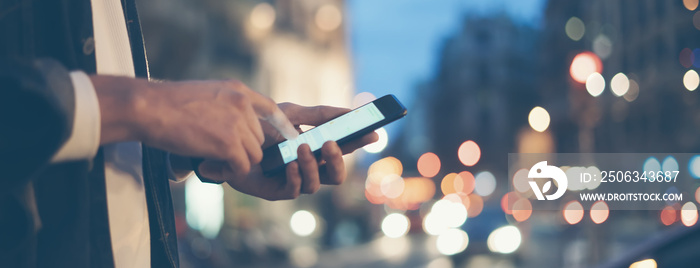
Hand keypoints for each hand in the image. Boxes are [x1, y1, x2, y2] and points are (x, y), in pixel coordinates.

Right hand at [92, 76, 297, 174]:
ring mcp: (237, 123)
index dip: (282, 125)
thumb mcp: (203, 94)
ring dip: (235, 163)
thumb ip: (222, 106)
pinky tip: (209, 168)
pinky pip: (242, 167)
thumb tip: (228, 127)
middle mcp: (242, 104)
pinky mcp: (229, 143)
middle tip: (217, 156)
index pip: (271, 108)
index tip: (291, 136)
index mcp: (237, 90)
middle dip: (242, 150)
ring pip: (253, 155)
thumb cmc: (165, 103)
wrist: (148, 108)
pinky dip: (228, 173)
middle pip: (259, 139)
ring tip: (210, 162)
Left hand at [196, 103, 378, 199]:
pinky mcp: (277, 190)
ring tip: (302, 148)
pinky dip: (296, 176)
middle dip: (338, 160)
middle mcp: (309, 167)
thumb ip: (319, 114)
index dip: (359, 142)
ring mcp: (294, 180)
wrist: (228, 138)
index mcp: (316, 149)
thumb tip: (349, 112)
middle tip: (331, 143)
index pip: (343, 148)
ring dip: (313, 166)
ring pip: (317, 184)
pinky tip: (291, 163)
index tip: (372, 132)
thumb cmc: (260, 128)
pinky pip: (294, 190)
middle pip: (336, 174)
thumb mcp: (291, 114)